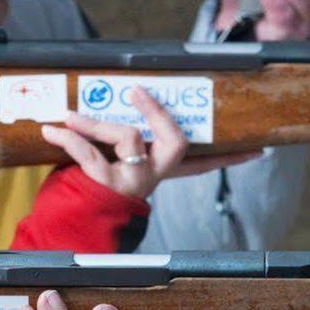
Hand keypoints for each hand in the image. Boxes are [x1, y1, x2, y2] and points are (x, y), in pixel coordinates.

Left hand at [41, 88, 261, 198]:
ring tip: (69, 113)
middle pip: (176, 141)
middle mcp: (153, 175)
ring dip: (94, 122)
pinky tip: (53, 129)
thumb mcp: (116, 155)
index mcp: (161, 168)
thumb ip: (124, 134)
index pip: (203, 161)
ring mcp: (132, 181)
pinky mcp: (105, 185)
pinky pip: (88, 154)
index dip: (231, 158)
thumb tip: (116, 96)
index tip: (256, 151)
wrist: (70, 217)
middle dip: (158, 112)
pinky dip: (68, 138)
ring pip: (127, 138)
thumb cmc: (94, 175)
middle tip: (137, 92)